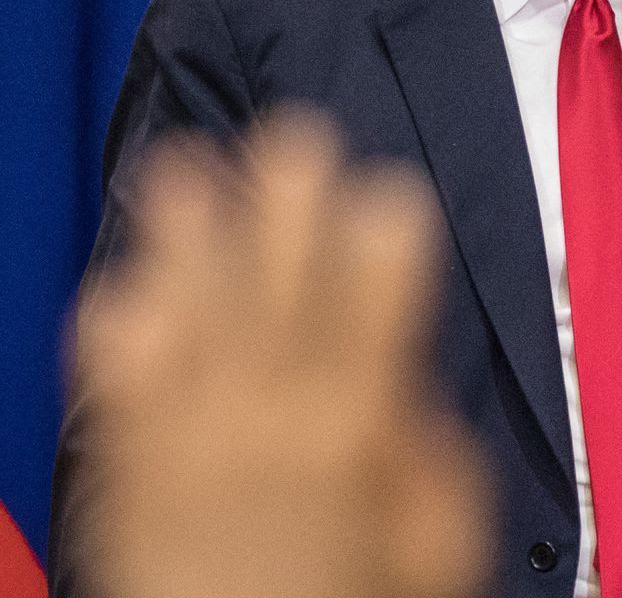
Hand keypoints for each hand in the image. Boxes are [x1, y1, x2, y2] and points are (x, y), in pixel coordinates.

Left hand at [71, 111, 489, 597]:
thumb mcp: (440, 553)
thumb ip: (431, 465)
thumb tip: (404, 400)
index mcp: (353, 442)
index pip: (371, 319)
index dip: (381, 248)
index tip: (388, 185)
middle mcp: (264, 427)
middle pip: (277, 295)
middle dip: (286, 210)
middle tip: (293, 133)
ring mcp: (187, 447)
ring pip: (187, 321)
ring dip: (184, 239)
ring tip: (183, 164)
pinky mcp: (131, 477)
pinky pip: (115, 389)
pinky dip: (115, 332)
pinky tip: (120, 282)